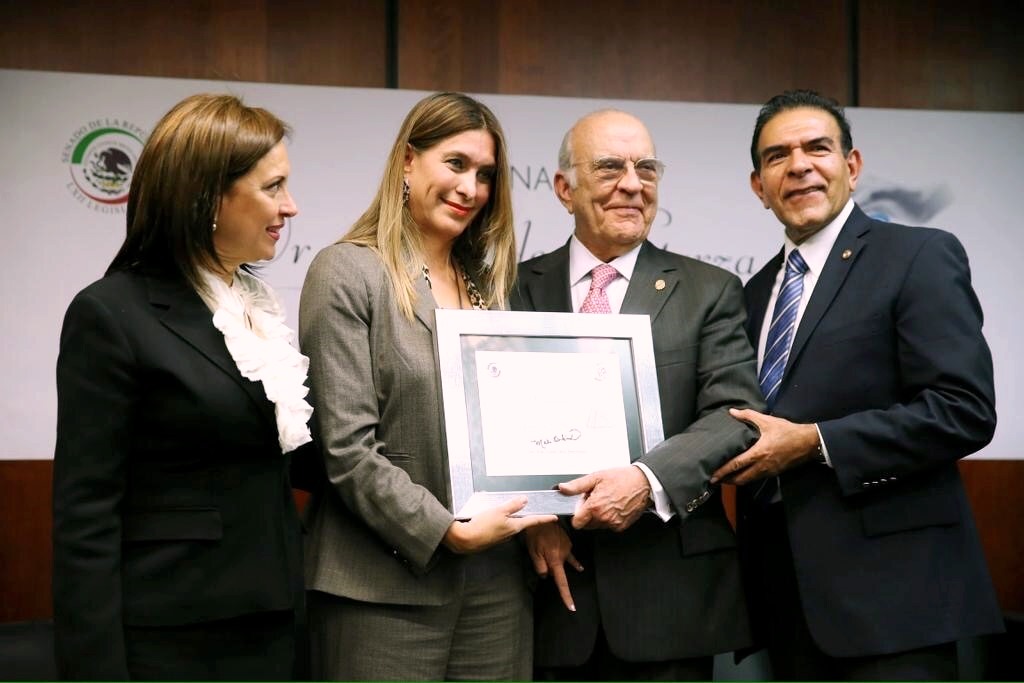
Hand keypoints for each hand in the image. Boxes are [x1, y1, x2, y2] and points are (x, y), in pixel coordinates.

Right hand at [442, 497, 556, 554]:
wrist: (465, 540)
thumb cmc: (482, 526)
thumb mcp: (499, 511)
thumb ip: (512, 505)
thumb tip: (525, 500)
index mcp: (514, 526)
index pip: (533, 521)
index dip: (544, 518)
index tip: (554, 517)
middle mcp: (510, 533)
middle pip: (522, 523)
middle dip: (524, 516)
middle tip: (527, 507)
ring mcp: (501, 537)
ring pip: (510, 524)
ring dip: (510, 517)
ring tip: (505, 509)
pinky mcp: (492, 538)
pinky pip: (500, 527)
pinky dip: (500, 521)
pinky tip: (492, 516)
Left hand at [525, 523, 581, 611]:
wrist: (541, 517)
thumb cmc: (534, 534)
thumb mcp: (532, 552)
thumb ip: (540, 566)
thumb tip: (547, 576)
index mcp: (555, 560)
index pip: (561, 582)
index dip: (566, 595)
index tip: (572, 607)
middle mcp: (564, 555)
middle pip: (559, 570)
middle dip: (551, 569)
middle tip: (540, 554)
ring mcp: (567, 548)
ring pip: (562, 561)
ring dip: (556, 560)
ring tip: (556, 556)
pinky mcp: (568, 542)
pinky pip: (568, 554)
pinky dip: (570, 559)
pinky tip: (577, 565)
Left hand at [559, 465, 650, 531]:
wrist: (643, 482)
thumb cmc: (622, 478)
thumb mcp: (596, 477)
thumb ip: (577, 485)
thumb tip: (562, 488)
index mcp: (595, 507)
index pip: (576, 523)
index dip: (576, 515)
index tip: (580, 509)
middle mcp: (604, 518)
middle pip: (587, 524)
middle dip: (588, 514)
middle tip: (595, 500)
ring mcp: (614, 523)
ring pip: (598, 526)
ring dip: (598, 517)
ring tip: (606, 501)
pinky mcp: (622, 526)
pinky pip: (609, 526)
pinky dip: (609, 519)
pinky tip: (614, 506)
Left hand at [710, 408, 820, 485]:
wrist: (808, 443)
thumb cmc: (787, 431)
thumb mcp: (767, 421)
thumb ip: (748, 416)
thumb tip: (731, 412)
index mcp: (758, 453)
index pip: (736, 465)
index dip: (723, 471)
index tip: (712, 475)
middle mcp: (762, 466)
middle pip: (740, 478)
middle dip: (726, 480)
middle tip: (713, 480)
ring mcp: (768, 471)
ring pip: (748, 480)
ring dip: (735, 481)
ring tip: (724, 479)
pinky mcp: (773, 473)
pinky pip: (756, 478)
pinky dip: (746, 478)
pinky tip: (740, 474)